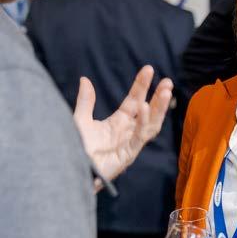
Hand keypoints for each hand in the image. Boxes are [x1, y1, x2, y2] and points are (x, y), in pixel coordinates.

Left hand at [73, 66, 172, 183]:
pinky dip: (143, 122)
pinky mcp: (127, 154)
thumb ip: (86, 101)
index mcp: (117, 123)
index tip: (148, 69)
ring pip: (151, 124)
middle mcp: (126, 132)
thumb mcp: (80, 120)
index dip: (141, 86)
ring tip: (166, 92)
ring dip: (159, 109)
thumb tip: (84, 79)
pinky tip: (145, 107)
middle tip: (168, 82)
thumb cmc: (74, 148)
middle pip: (148, 112)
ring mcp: (129, 144)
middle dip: (159, 97)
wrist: (68, 168)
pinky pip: (139, 136)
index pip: (134, 101)